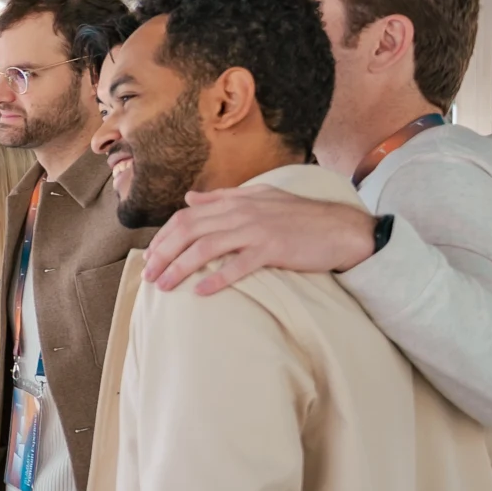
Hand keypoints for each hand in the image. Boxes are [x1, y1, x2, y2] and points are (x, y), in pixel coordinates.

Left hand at [141, 188, 376, 294]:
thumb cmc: (301, 217)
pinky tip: (200, 292)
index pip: (187, 216)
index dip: (164, 236)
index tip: (150, 255)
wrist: (343, 228)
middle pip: (189, 231)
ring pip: (206, 247)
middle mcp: (242, 212)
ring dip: (180, 268)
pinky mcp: (274, 248)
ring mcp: (257, 229)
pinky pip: (239, 265)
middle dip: (163, 253)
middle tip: (148, 275)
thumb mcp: (259, 198)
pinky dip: (218, 278)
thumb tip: (189, 198)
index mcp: (236, 201)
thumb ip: (222, 198)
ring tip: (164, 286)